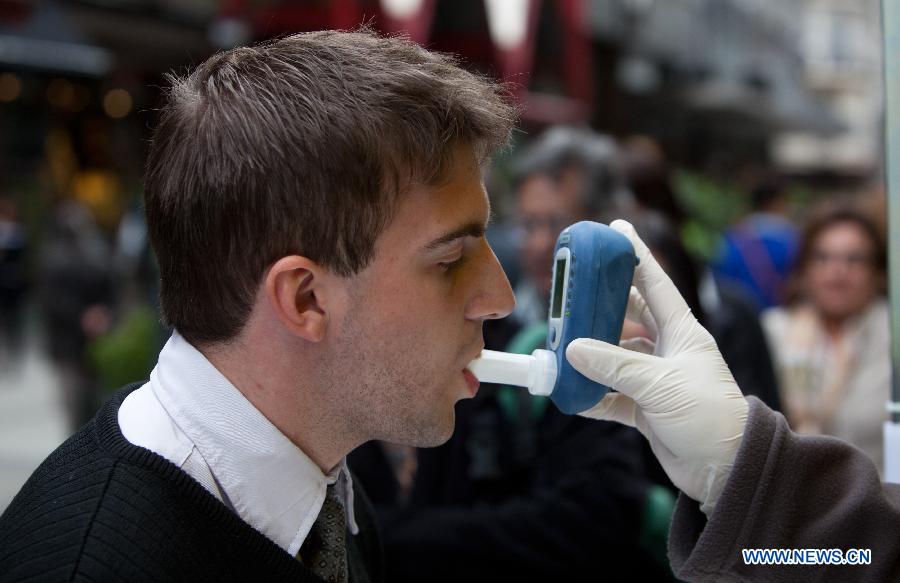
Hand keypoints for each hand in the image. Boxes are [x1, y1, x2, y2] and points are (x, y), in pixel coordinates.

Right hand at [565, 220, 747, 515]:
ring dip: (591, 354)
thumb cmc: (708, 416)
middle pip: (630, 315)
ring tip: (563, 345)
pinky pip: (611, 395)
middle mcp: (669, 350)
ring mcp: (657, 379)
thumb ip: (614, 365)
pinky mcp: (646, 408)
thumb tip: (572, 349)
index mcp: (683, 332)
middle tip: (575, 289)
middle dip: (604, 303)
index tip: (618, 227)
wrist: (726, 469)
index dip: (637, 254)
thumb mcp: (660, 384)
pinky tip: (572, 394)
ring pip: (616, 356)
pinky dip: (592, 395)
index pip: (656, 283)